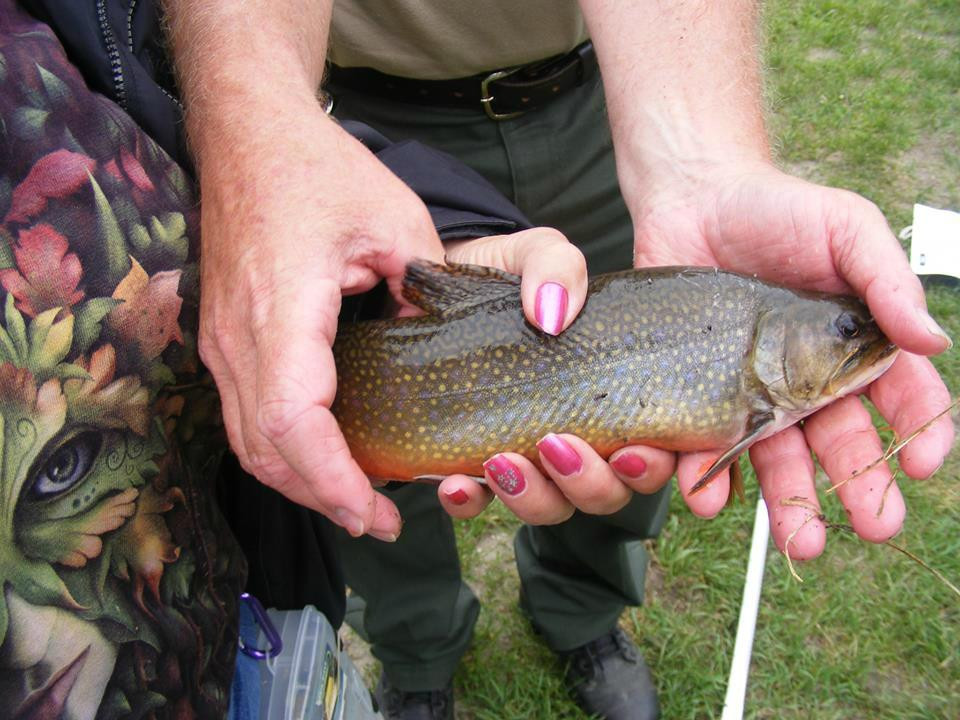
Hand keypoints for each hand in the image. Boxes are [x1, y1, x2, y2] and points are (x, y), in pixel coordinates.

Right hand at [198, 107, 445, 541]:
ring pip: (249, 442)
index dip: (333, 479)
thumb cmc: (319, 169)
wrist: (248, 135)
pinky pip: (246, 415)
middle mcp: (239, 335)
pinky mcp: (224, 339)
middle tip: (382, 522)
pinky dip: (285, 451)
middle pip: (266, 451)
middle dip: (323, 498)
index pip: (295, 421)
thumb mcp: (398, 221)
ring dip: (300, 482)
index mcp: (284, 307)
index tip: (376, 511)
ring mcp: (222, 341)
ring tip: (358, 503)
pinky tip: (326, 457)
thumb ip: (425, 292)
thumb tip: (440, 353)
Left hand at [434, 230, 677, 522]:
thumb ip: (557, 266)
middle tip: (564, 445)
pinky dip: (472, 501)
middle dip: (595, 484)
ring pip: (554, 506)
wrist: (433, 281)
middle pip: (612, 491)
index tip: (655, 464)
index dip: (688, 474)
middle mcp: (585, 435)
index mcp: (619, 393)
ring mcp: (531, 454)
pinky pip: (480, 503)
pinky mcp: (473, 461)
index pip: (668, 444)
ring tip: (505, 460)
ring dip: (537, 496)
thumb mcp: (538, 253)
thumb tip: (553, 316)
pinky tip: (457, 482)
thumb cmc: (507, 274)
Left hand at [630, 161, 953, 557]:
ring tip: (801, 541)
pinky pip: (709, 445)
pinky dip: (710, 477)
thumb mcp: (846, 227)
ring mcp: (754, 391)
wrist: (692, 199)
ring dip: (790, 504)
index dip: (921, 433)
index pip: (901, 398)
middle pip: (843, 444)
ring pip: (778, 459)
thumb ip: (888, 279)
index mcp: (856, 345)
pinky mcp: (700, 394)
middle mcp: (809, 379)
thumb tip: (932, 341)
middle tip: (875, 526)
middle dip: (862, 489)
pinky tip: (710, 495)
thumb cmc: (777, 209)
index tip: (925, 464)